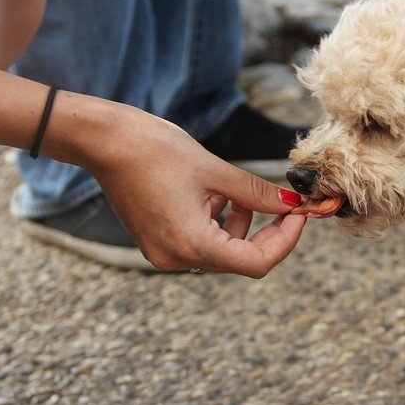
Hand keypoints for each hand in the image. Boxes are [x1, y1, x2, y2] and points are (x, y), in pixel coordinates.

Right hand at [73, 98, 305, 276]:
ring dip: (242, 226)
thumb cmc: (155, 149)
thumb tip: (292, 204)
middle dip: (268, 232)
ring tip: (237, 192)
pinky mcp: (157, 243)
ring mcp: (164, 254)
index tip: (299, 215)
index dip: (285, 241)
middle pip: (240, 259)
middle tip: (286, 205)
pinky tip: (215, 196)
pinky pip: (201, 243)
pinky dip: (219, 224)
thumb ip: (257, 193)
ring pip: (222, 251)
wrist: (104, 142)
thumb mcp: (216, 171)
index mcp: (192, 244)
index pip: (257, 263)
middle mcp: (176, 258)